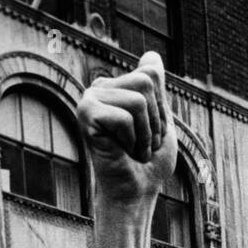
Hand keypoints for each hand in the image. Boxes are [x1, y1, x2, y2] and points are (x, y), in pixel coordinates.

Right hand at [77, 52, 176, 207]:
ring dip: (145, 133)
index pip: (151, 72)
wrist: (136, 193)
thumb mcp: (161, 120)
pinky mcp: (85, 114)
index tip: (150, 131)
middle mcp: (100, 87)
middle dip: (155, 119)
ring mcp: (90, 99)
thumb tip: (151, 54)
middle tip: (141, 144)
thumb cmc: (149, 164)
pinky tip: (120, 152)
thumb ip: (157, 89)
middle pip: (146, 81)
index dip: (161, 106)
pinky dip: (132, 139)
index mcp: (117, 87)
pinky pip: (126, 116)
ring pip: (139, 99)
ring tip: (132, 150)